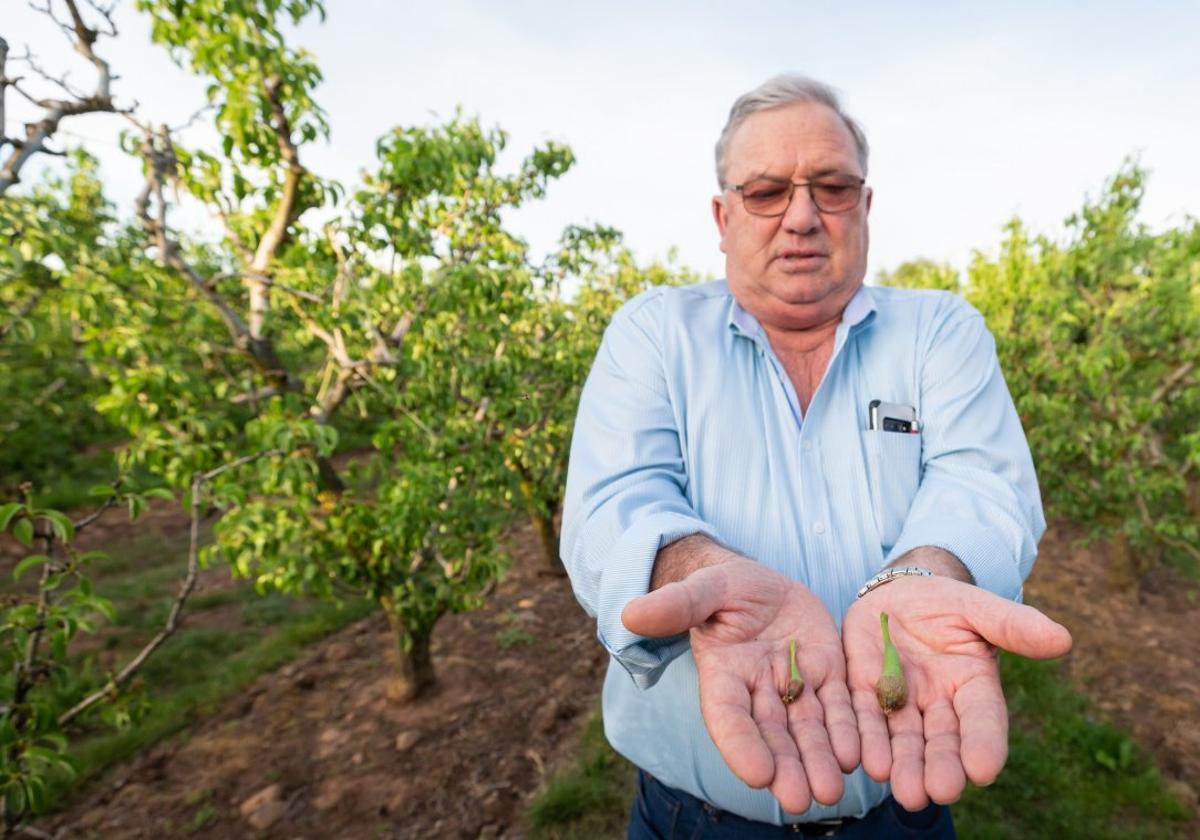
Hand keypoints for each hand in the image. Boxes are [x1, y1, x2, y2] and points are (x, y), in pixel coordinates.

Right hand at [622, 558, 858, 812]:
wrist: (761, 582)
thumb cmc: (724, 585)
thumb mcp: (703, 588)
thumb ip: (675, 605)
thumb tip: (630, 614)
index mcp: (723, 675)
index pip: (728, 717)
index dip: (741, 745)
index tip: (757, 775)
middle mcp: (758, 691)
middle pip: (772, 735)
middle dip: (786, 767)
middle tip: (801, 798)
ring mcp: (795, 687)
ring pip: (807, 730)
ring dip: (819, 760)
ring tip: (831, 790)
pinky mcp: (826, 676)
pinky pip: (840, 708)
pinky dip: (848, 732)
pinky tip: (858, 755)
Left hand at [843, 576, 1072, 809]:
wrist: (895, 594)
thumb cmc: (945, 602)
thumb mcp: (977, 606)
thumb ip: (1012, 625)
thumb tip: (1063, 639)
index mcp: (973, 685)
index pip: (983, 719)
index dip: (984, 743)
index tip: (984, 770)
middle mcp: (939, 704)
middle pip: (943, 741)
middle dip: (941, 767)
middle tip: (939, 792)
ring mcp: (901, 702)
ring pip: (903, 740)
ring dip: (903, 765)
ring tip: (904, 791)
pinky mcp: (863, 694)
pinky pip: (862, 719)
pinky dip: (864, 740)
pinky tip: (864, 762)